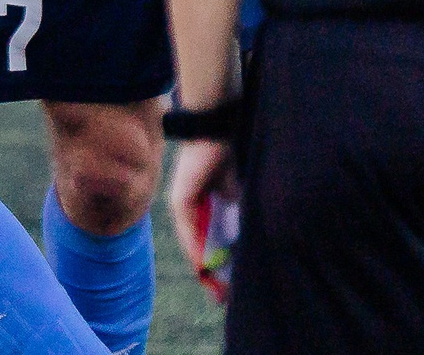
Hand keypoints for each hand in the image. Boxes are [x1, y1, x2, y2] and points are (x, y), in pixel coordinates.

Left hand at [166, 139, 238, 293]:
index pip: (208, 238)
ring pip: (192, 242)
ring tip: (216, 287)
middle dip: (211, 271)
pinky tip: (204, 265)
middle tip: (222, 296)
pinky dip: (196, 248)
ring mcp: (182, 202)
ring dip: (203, 264)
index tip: (228, 284)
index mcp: (203, 200)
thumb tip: (243, 227)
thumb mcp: (236, 188)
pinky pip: (188, 230)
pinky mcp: (180, 199)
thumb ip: (235, 206)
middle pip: (198, 244)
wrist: (216, 127)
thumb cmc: (228, 151)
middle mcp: (189, 204)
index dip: (218, 260)